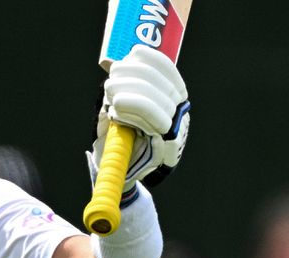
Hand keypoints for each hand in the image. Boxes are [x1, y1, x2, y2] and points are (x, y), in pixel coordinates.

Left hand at [87, 45, 189, 191]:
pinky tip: (116, 109)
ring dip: (125, 91)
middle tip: (110, 81)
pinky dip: (130, 109)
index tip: (130, 55)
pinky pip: (149, 118)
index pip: (166, 68)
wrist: (123, 171)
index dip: (148, 57)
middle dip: (129, 75)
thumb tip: (118, 60)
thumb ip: (124, 85)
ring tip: (110, 94)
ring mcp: (173, 126)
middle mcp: (178, 108)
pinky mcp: (165, 144)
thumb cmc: (121, 135)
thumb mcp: (122, 106)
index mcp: (173, 95)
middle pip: (155, 80)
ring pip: (151, 98)